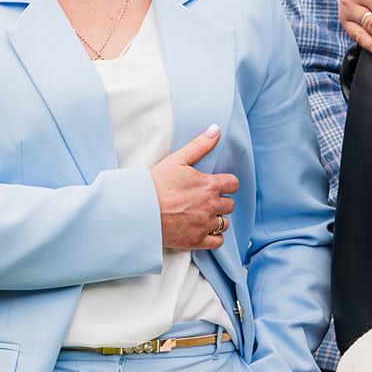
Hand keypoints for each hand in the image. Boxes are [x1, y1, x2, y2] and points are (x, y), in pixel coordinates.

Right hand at [151, 125, 240, 251]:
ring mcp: (205, 225)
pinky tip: (202, 230)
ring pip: (224, 223)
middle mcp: (211, 206)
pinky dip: (213, 237)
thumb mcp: (177, 160)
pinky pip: (217, 241)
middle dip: (220, 201)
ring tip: (201, 215)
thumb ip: (200, 145)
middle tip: (204, 200)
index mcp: (209, 185)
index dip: (226, 184)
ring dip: (216, 219)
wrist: (138, 210)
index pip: (233, 184)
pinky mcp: (197, 241)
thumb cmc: (155, 184)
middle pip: (229, 205)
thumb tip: (216, 130)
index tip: (216, 185)